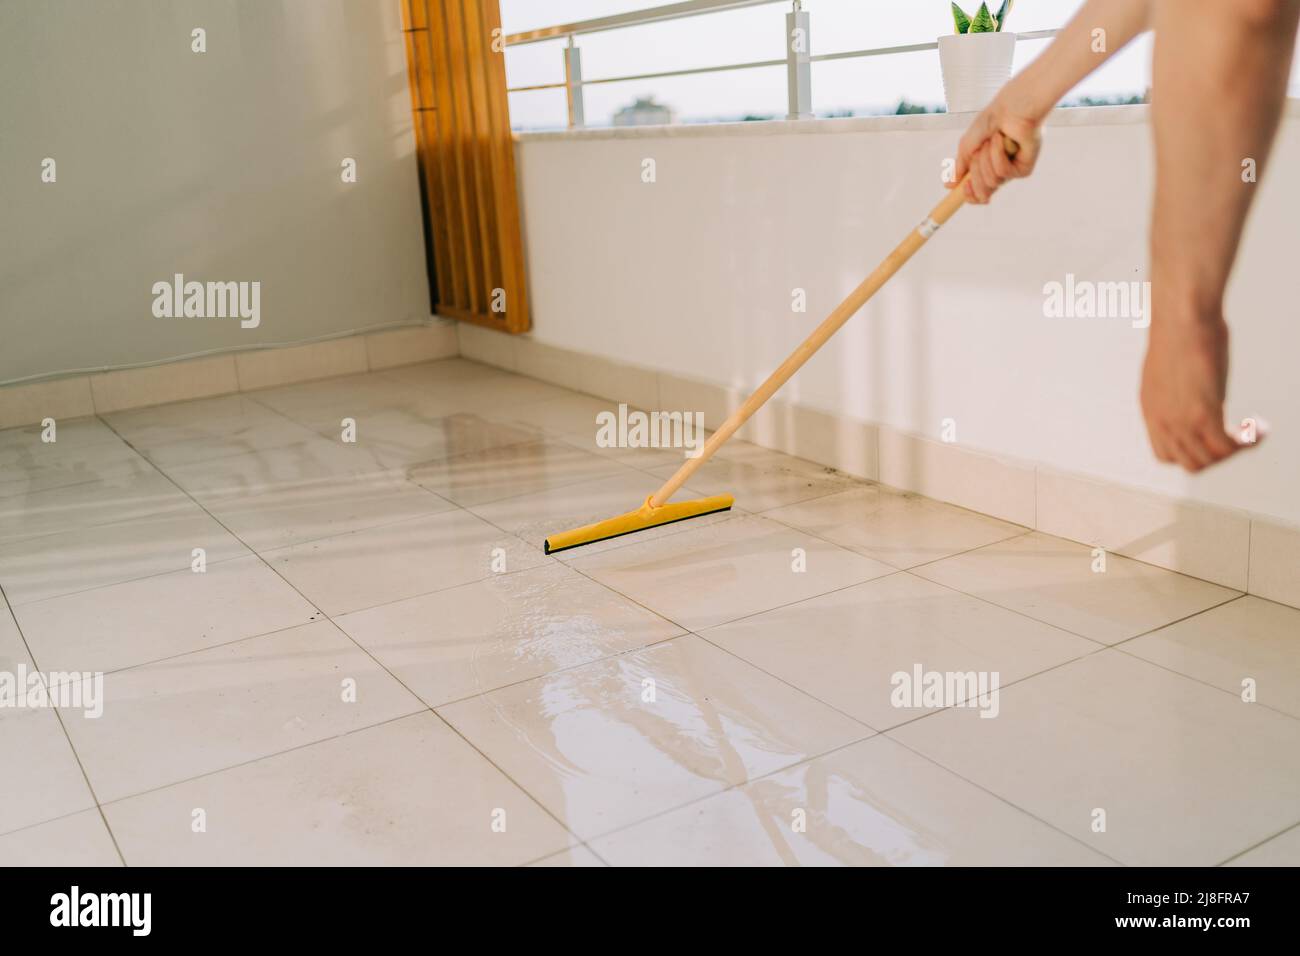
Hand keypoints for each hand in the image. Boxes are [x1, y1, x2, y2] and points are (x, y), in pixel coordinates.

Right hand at [948, 92, 1043, 202]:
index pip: (977, 194)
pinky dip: (998, 155)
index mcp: (985, 168)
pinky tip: (1002, 139)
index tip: (963, 187)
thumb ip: (959, 166)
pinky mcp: (1024, 169)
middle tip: (977, 153)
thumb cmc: (992, 120)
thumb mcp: (967, 145)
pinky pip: (1003, 172)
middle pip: (983, 194)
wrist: (1011, 106)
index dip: (969, 195)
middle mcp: (999, 173)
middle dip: (975, 174)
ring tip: (992, 140)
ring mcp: (1012, 171)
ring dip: (986, 160)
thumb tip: (949, 185)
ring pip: (992, 182)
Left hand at [1139, 315, 1256, 471]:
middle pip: (1191, 463)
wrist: (1180, 317)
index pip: (1166, 455)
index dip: (1192, 452)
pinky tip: (1260, 428)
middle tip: (1238, 436)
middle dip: (1218, 456)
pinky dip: (1248, 442)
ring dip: (1236, 450)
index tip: (1212, 437)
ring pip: (1210, 459)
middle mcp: (1162, 421)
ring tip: (1252, 432)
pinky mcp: (1202, 413)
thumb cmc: (1180, 332)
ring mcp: (1180, 420)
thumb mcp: (1173, 370)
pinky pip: (1227, 445)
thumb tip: (1203, 391)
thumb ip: (1183, 390)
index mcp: (1151, 412)